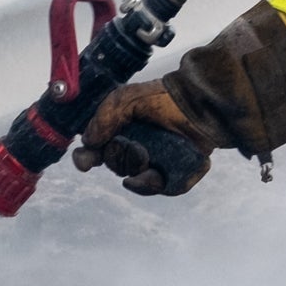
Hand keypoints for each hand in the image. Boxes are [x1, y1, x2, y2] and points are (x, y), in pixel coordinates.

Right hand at [75, 82, 217, 195]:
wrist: (200, 103)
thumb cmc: (163, 97)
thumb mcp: (126, 99)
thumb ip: (103, 117)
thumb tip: (87, 141)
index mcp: (120, 130)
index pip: (95, 150)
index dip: (85, 158)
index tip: (85, 163)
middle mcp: (135, 146)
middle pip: (114, 165)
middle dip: (118, 158)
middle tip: (132, 145)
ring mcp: (155, 161)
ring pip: (133, 178)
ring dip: (134, 169)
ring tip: (146, 156)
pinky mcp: (174, 173)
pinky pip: (158, 189)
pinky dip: (151, 185)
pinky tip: (151, 176)